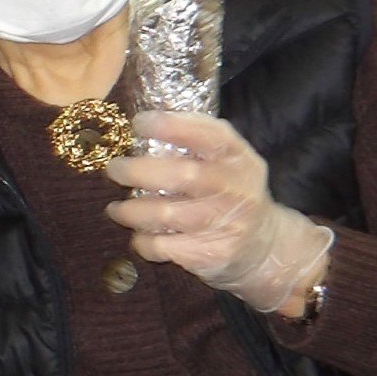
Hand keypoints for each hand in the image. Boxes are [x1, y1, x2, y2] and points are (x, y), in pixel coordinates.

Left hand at [104, 113, 333, 314]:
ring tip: (116, 208)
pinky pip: (162, 245)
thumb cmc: (229, 192)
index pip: (211, 135)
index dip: (173, 126)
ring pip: (166, 214)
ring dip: (131, 210)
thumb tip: (142, 125)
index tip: (140, 122)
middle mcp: (235, 189)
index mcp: (238, 158)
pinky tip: (139, 235)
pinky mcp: (210, 253)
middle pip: (183, 175)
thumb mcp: (227, 161)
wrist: (262, 244)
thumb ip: (196, 142)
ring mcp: (224, 223)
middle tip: (114, 169)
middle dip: (138, 171)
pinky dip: (142, 240)